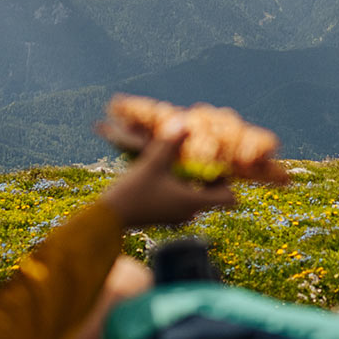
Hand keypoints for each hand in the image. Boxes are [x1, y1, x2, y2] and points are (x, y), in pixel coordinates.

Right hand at [99, 122, 239, 227]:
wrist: (109, 217)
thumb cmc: (133, 192)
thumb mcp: (152, 163)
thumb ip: (169, 143)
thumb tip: (183, 121)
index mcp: (193, 201)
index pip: (229, 198)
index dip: (229, 181)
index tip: (219, 164)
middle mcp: (190, 212)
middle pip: (215, 196)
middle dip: (211, 177)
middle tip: (203, 157)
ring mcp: (178, 216)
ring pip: (198, 197)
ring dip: (196, 181)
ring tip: (185, 162)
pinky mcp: (166, 215)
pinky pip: (184, 200)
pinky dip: (183, 187)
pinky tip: (168, 173)